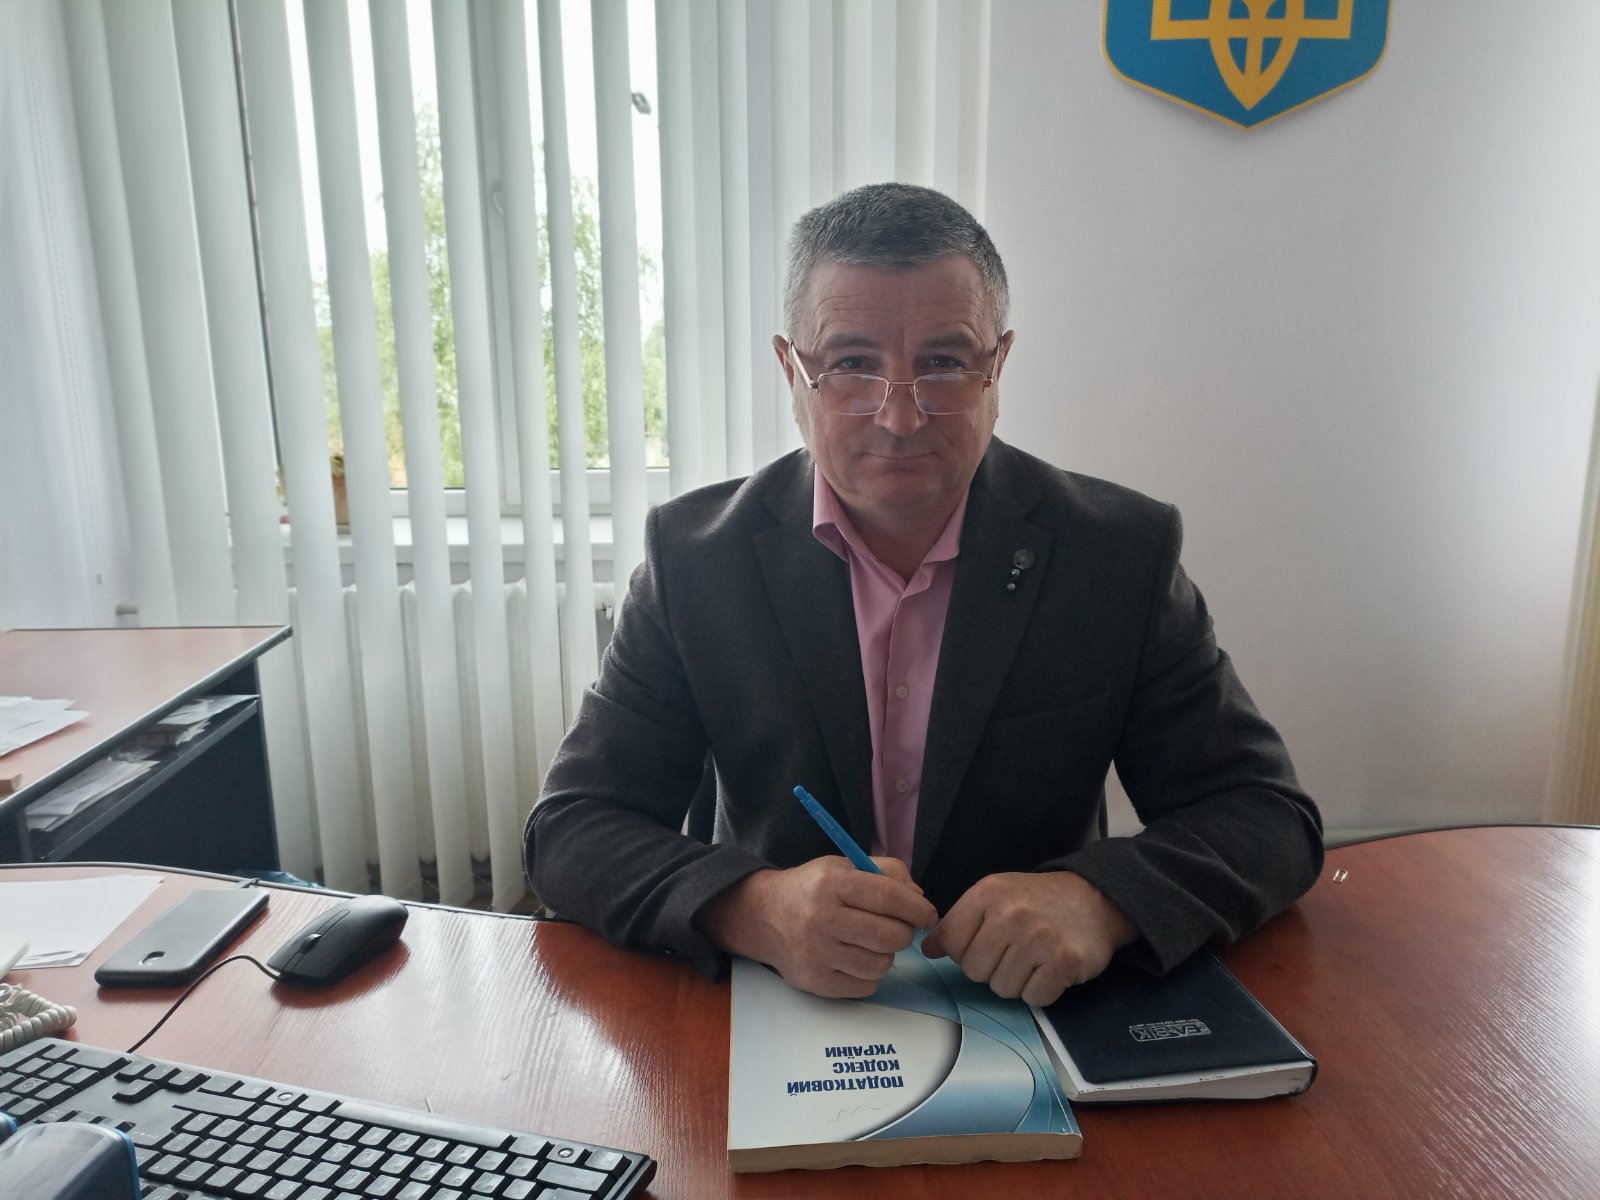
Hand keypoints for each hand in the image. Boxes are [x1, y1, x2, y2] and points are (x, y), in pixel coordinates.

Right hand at [700, 856, 937, 998]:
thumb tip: (919, 901)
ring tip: (870, 942)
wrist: (764, 917)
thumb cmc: (813, 889)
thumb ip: (887, 874)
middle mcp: (822, 918)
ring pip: (881, 964)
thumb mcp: (844, 866)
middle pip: (890, 935)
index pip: (887, 896)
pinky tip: (855, 958)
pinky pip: (866, 986)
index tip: (928, 915)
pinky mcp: (815, 982)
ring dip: (885, 954)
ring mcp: (817, 954)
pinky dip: (869, 974)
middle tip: (898, 928)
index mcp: (831, 883)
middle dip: (904, 933)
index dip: (916, 908)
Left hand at [920, 871, 1136, 1005]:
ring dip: (1016, 981)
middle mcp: (1011, 914)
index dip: (964, 950)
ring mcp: (1038, 939)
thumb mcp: (994, 896)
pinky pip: (1034, 998)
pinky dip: (1041, 991)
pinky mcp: (1064, 962)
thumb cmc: (1037, 901)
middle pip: (974, 971)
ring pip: (1002, 988)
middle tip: (1013, 952)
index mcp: (988, 893)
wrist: (1094, 899)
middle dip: (990, 968)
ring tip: (1032, 959)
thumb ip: (959, 922)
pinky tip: (1049, 969)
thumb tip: (928, 949)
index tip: (983, 944)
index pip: (951, 942)